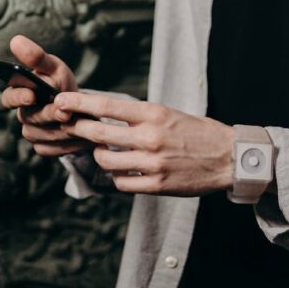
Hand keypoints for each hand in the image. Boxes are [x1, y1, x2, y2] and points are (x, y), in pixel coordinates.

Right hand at [1, 35, 90, 157]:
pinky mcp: (45, 148)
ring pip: (44, 136)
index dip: (18, 97)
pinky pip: (53, 149)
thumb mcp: (53, 67)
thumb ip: (36, 57)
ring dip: (62, 129)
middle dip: (49, 114)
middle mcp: (23, 115)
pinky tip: (81, 136)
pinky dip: (69, 143)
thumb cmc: (60, 83)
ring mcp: (33, 134)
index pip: (8, 98)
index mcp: (19, 93)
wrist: (79, 106)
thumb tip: (16, 40)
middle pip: (31, 119)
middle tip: (64, 111)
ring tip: (79, 122)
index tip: (31, 94)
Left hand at [54, 91, 235, 195]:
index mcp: (153, 114)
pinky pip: (121, 182)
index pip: (106, 106)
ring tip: (106, 151)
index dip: (78, 104)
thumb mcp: (168, 113)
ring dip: (100, 156)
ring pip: (106, 161)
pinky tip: (124, 170)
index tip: (60, 101)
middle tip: (71, 127)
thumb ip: (137, 116)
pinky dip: (118, 176)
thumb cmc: (196, 132)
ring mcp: (152, 164)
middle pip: (98, 134)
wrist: (228, 158)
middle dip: (79, 130)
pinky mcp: (156, 186)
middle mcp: (150, 137)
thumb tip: (102, 113)